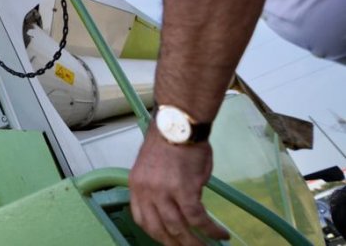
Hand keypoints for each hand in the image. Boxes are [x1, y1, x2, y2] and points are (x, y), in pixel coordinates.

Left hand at [129, 127, 229, 244]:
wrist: (179, 123)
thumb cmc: (170, 139)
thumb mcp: (155, 167)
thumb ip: (161, 188)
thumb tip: (177, 205)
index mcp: (136, 185)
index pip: (141, 218)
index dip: (155, 233)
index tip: (166, 239)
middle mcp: (147, 191)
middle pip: (159, 229)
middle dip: (174, 244)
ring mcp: (164, 192)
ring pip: (178, 229)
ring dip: (193, 243)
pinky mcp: (185, 191)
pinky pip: (198, 219)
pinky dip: (211, 230)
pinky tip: (221, 235)